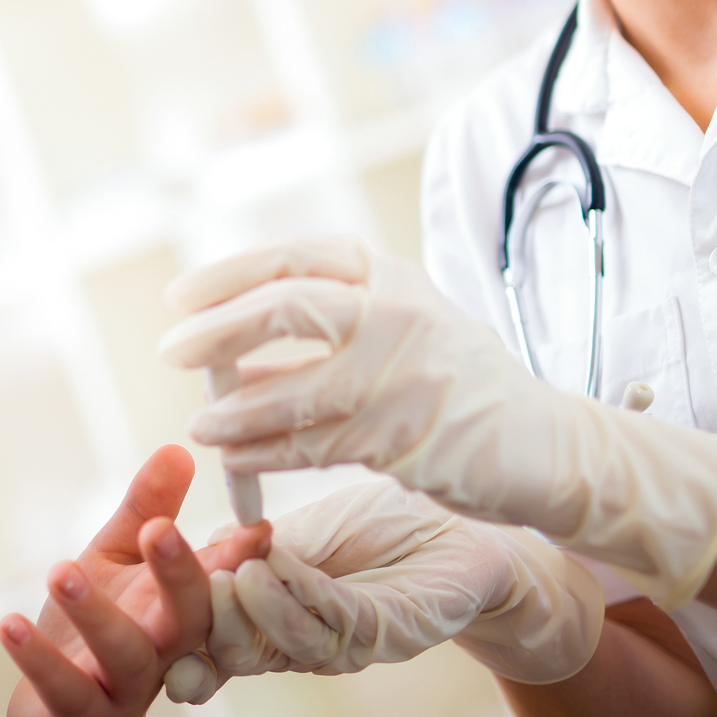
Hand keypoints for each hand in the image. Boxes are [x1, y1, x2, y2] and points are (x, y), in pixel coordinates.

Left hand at [0, 447, 268, 716]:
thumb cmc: (98, 632)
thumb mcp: (117, 561)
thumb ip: (147, 510)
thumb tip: (178, 449)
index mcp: (175, 607)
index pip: (216, 579)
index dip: (237, 555)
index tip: (255, 528)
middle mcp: (161, 649)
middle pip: (187, 616)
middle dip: (178, 573)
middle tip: (160, 529)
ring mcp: (124, 688)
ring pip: (124, 654)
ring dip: (95, 613)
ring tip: (62, 569)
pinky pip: (65, 690)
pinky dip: (38, 661)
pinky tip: (9, 624)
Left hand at [158, 237, 716, 608]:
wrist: (544, 444)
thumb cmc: (454, 382)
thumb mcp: (399, 325)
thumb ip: (327, 323)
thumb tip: (228, 343)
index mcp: (389, 274)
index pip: (293, 259)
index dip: (227, 276)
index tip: (179, 298)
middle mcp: (398, 312)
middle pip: (288, 306)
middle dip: (218, 329)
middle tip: (171, 350)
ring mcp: (405, 375)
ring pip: (297, 388)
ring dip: (237, 409)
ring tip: (201, 423)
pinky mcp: (407, 438)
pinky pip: (316, 445)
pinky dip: (268, 451)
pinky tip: (238, 457)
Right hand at [163, 477, 603, 703]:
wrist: (478, 535)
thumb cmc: (391, 525)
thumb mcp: (306, 529)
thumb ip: (250, 546)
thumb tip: (189, 551)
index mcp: (276, 612)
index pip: (212, 627)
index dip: (174, 624)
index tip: (132, 611)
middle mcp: (304, 637)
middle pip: (236, 647)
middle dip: (199, 625)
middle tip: (168, 597)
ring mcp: (345, 641)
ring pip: (281, 642)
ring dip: (249, 611)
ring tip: (226, 575)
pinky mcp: (388, 633)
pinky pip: (335, 622)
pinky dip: (300, 596)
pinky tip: (274, 566)